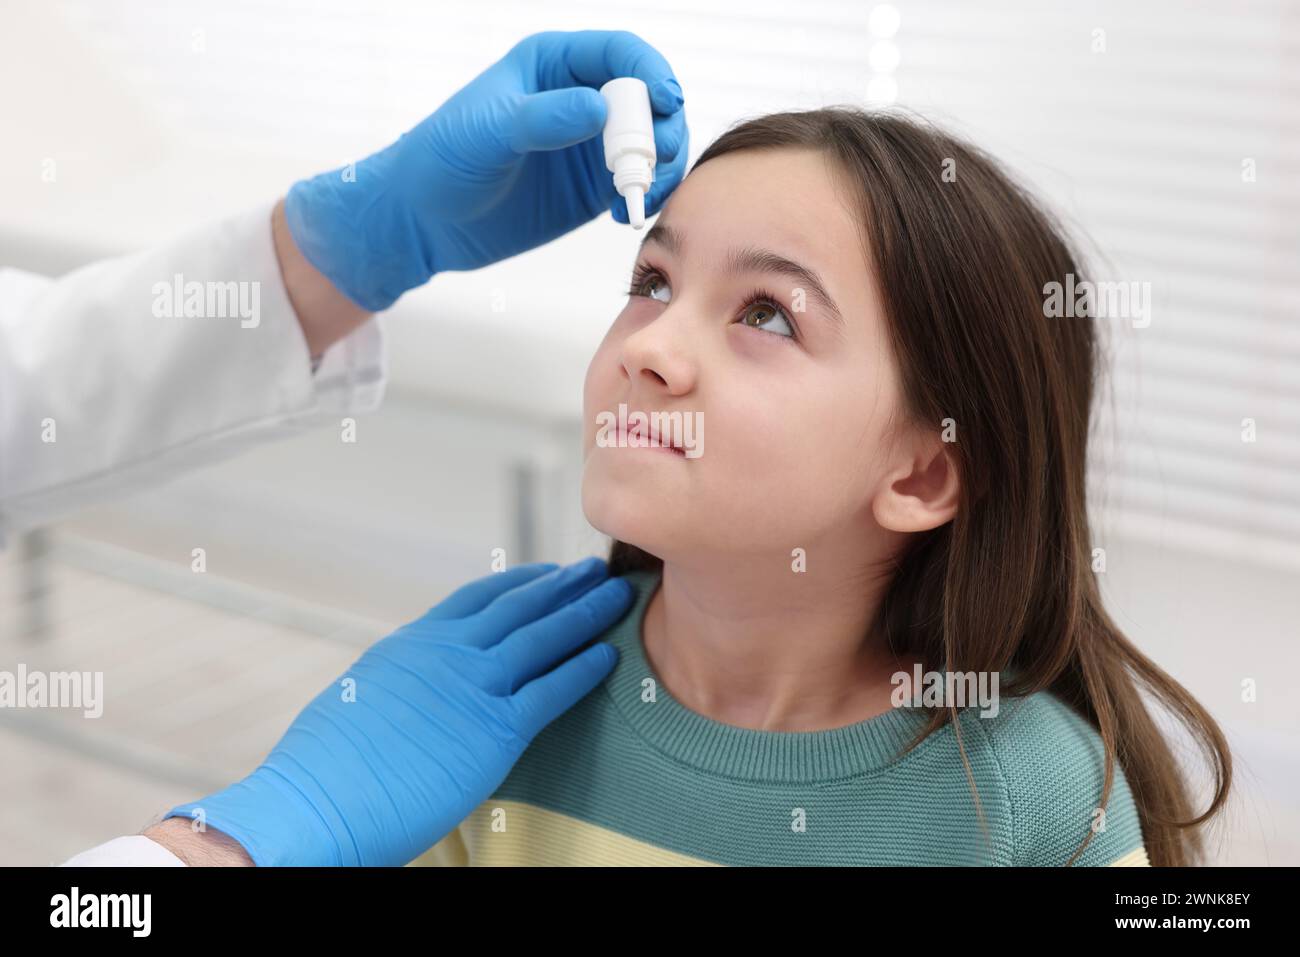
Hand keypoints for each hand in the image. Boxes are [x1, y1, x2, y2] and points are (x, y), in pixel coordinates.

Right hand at [163, 558, 631, 865]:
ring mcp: (473, 687)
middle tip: (595, 569)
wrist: (319, 802)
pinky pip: (552, 690)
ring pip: (543, 637)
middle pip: (519, 606)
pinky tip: (608, 655)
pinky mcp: (495, 729)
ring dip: (585, 612)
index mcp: (414, 643)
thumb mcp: (363, 696)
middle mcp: (448, 652)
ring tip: (616, 594)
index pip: (478, 598)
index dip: (520, 582)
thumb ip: (403, 679)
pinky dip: (584, 669)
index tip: (546, 572)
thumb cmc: (326, 766)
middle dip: (563, 585)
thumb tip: (413, 683)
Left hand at [283, 29, 688, 310]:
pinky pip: (637, 183)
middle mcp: (580, 99)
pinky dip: (645, 194)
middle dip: (662, 125)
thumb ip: (543, 118)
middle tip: (654, 158)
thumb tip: (599, 110)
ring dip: (660, 165)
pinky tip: (624, 211)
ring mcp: (590, 145)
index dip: (650, 71)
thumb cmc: (443, 159)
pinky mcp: (593, 187)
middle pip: (648, 98)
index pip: (619, 53)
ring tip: (641, 191)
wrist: (425, 219)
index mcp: (553, 64)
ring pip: (651, 143)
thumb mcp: (488, 131)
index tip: (664, 100)